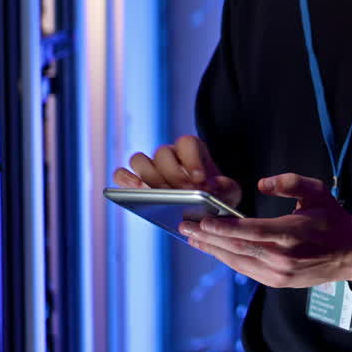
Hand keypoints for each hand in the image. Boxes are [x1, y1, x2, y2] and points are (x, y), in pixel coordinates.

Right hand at [112, 134, 241, 208]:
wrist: (206, 208)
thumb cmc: (217, 196)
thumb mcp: (229, 192)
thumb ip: (226, 188)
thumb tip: (213, 188)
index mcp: (192, 149)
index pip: (186, 143)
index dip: (191, 160)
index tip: (200, 180)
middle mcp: (169, 153)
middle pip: (162, 153)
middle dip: (173, 175)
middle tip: (183, 194)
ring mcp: (150, 165)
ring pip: (139, 160)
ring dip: (149, 178)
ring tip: (158, 196)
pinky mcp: (135, 180)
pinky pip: (122, 174)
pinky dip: (124, 180)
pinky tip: (135, 193)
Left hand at [178, 173, 351, 288]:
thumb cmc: (334, 221)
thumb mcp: (317, 192)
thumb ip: (290, 182)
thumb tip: (262, 184)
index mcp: (290, 234)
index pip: (248, 231)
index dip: (222, 227)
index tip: (202, 220)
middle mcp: (282, 257)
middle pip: (236, 247)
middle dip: (208, 237)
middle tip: (186, 228)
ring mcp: (279, 273)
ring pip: (238, 261)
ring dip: (214, 250)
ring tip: (194, 240)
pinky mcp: (278, 282)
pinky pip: (247, 270)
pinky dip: (229, 260)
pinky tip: (217, 251)